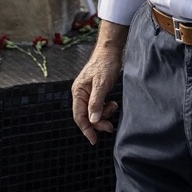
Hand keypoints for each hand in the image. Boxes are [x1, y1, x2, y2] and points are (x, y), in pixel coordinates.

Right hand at [71, 21, 126, 145]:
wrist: (111, 51)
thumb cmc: (105, 64)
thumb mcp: (101, 84)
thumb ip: (96, 103)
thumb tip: (92, 120)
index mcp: (78, 92)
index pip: (79, 116)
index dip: (86, 129)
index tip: (94, 140)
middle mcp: (81, 94)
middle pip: (87, 116)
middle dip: (98, 122)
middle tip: (110, 126)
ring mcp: (88, 93)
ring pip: (94, 113)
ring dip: (104, 115)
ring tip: (113, 107)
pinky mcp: (96, 92)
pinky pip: (99, 107)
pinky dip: (106, 109)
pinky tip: (112, 104)